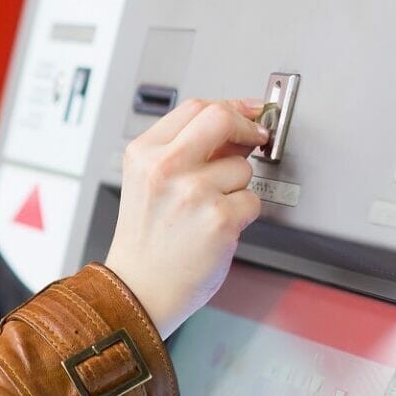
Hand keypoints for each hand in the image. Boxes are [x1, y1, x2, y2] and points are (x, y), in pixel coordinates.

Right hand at [103, 98, 268, 336]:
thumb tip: (235, 128)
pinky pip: (251, 201)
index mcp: (144, 154)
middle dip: (247, 126)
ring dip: (237, 187)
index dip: (230, 107)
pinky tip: (216, 228)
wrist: (139, 288)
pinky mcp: (219, 219)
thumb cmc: (146, 239)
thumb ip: (185, 150)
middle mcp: (165, 168)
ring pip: (242, 168)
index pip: (196, 107)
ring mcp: (193, 193)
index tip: (248, 112)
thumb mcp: (148, 182)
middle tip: (256, 138)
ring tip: (209, 209)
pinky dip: (241, 215)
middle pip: (221, 119)